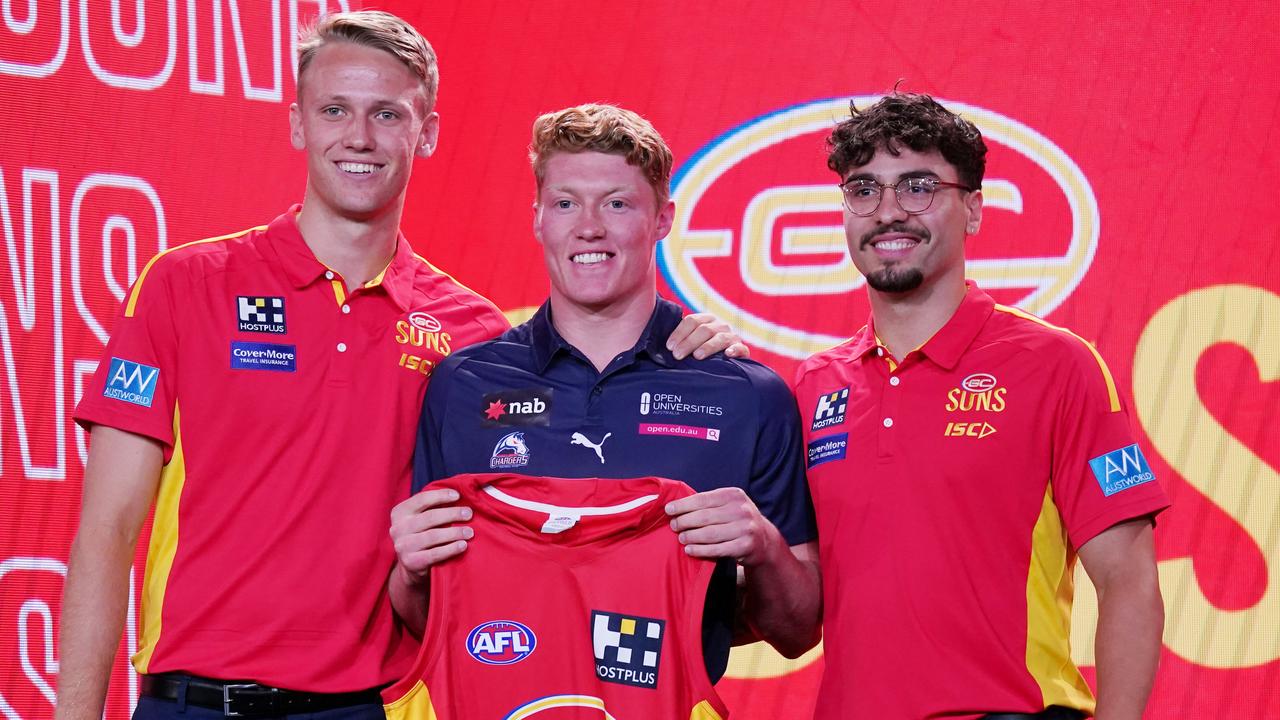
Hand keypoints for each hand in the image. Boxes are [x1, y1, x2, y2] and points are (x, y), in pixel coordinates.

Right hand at [389, 487, 472, 584]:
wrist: (411, 565)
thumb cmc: (421, 535)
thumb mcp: (420, 518)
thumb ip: (432, 507)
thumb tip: (459, 495)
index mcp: (400, 513)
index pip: (421, 499)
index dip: (441, 496)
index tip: (458, 496)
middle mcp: (398, 528)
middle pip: (429, 517)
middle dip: (452, 514)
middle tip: (469, 514)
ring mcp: (403, 546)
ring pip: (433, 535)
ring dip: (455, 532)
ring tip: (469, 532)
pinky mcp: (411, 562)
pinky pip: (435, 554)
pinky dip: (451, 549)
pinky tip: (463, 545)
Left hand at [665, 487, 781, 566]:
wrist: (764, 540)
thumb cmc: (737, 520)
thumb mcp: (728, 505)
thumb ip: (708, 504)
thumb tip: (676, 507)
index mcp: (734, 495)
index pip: (703, 499)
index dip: (683, 505)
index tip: (669, 510)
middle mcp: (741, 510)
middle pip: (704, 517)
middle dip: (684, 521)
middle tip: (674, 526)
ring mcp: (745, 528)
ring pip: (710, 534)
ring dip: (691, 536)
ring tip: (681, 538)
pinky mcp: (745, 546)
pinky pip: (717, 549)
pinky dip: (701, 550)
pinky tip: (690, 550)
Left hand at [666, 312, 750, 359]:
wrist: (727, 360)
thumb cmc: (701, 351)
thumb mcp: (692, 342)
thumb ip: (681, 340)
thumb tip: (665, 347)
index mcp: (706, 319)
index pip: (691, 321)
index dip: (679, 333)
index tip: (669, 346)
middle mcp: (720, 325)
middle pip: (704, 330)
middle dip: (689, 343)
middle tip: (677, 355)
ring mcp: (732, 336)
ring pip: (720, 338)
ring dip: (707, 347)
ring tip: (697, 356)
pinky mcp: (742, 348)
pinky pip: (741, 348)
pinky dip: (735, 350)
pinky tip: (727, 354)